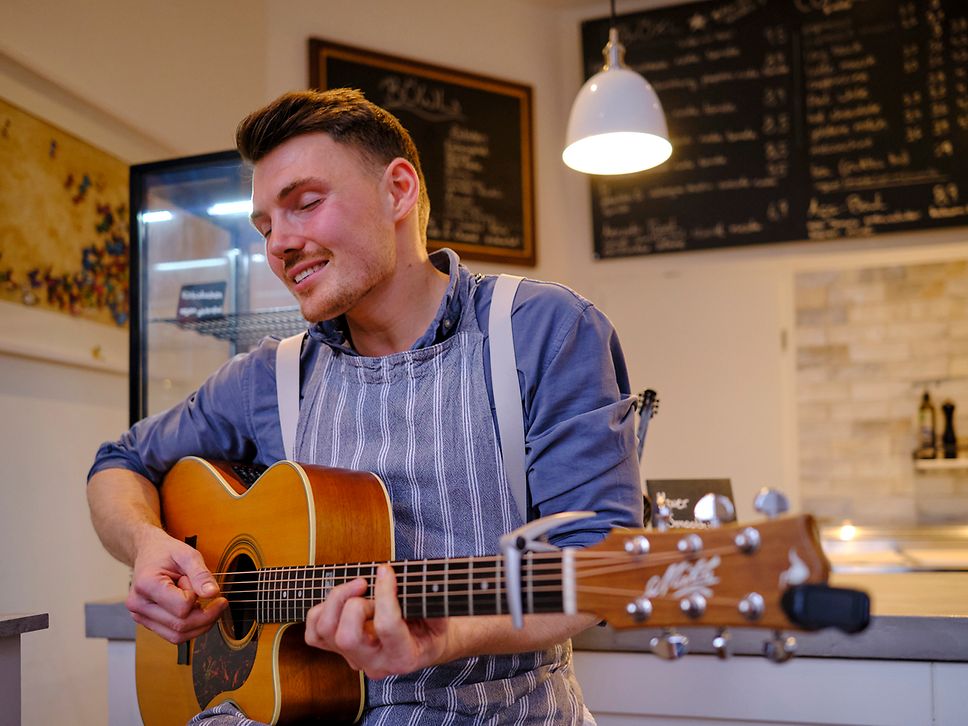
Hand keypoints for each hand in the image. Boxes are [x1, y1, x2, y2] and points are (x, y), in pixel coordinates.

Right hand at [125, 527, 227, 643]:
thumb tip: (213, 593)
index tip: (199, 583)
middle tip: (219, 602)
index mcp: (146, 585)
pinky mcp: (148, 622)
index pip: (182, 606)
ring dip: (200, 625)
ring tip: (208, 607)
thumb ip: (200, 574)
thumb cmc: (166, 552)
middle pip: (180, 626)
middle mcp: (139, 605)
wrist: (149, 553)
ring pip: (177, 636)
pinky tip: (195, 612)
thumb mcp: (187, 555)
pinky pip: (172, 635)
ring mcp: (141, 616)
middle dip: (206, 616)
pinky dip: (190, 627)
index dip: (198, 597)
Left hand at [304, 564, 448, 678]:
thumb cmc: (433, 627)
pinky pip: (314, 634)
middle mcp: (375, 663)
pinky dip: (321, 610)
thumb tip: (415, 581)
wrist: (424, 646)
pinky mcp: (338, 651)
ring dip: (336, 600)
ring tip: (357, 586)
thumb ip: (431, 602)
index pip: (387, 625)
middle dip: (354, 603)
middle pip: (347, 637)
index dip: (385, 592)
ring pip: (326, 632)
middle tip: (368, 585)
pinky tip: (342, 598)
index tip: (386, 570)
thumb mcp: (441, 615)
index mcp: (404, 657)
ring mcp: (354, 659)